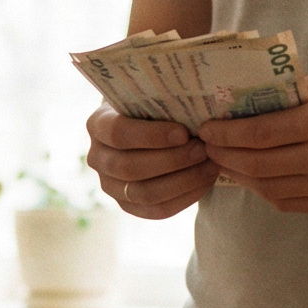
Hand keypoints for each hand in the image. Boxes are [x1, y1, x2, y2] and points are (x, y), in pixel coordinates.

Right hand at [85, 106, 216, 218]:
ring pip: (144, 193)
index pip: (117, 134)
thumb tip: (195, 105)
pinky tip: (205, 181)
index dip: (151, 136)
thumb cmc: (154, 107)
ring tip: (210, 165)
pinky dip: (185, 198)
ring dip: (183, 180)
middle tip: (203, 149)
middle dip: (172, 160)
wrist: (149, 128)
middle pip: (130, 167)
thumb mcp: (151, 97)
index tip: (183, 132)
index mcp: (98, 125)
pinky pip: (157, 210)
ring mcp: (110, 185)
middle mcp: (98, 158)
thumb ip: (163, 98)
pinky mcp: (128, 205)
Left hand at [198, 75, 307, 214]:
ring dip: (239, 175)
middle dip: (224, 155)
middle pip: (258, 163)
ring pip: (268, 187)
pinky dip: (262, 190)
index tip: (206, 128)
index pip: (259, 133)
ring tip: (223, 160)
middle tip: (206, 146)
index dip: (226, 133)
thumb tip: (238, 96)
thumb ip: (287, 90)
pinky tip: (251, 175)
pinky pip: (286, 201)